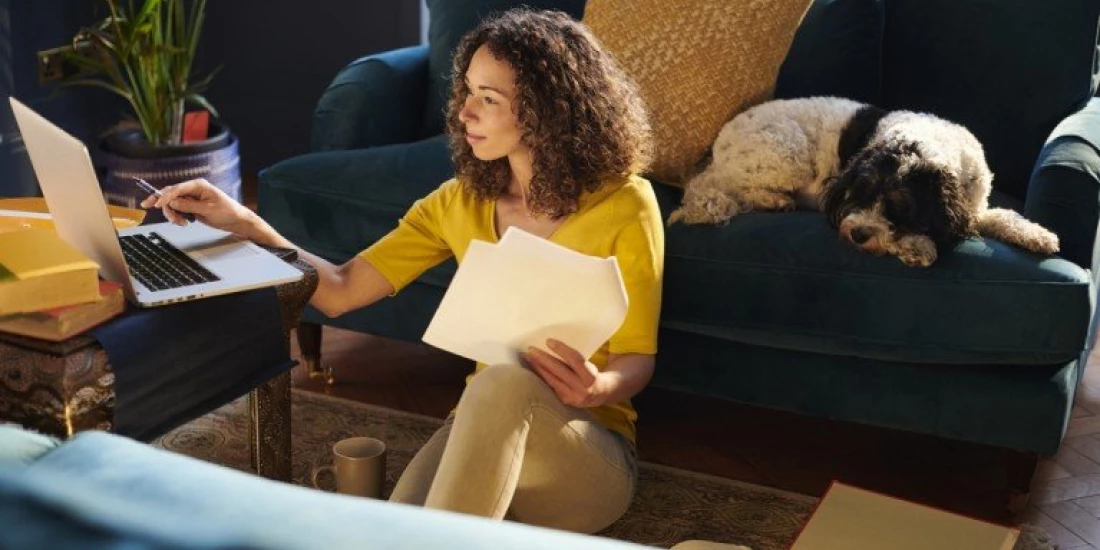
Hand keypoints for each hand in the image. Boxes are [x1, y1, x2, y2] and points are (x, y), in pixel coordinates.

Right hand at [140, 178, 256, 236]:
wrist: (236, 220)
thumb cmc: (227, 212)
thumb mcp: (208, 209)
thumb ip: (189, 206)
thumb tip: (172, 202)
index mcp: (198, 185)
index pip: (177, 188)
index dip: (164, 196)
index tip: (156, 204)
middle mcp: (193, 189)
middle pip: (170, 195)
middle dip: (166, 207)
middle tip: (170, 219)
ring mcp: (191, 198)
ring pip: (171, 204)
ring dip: (172, 214)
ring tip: (181, 223)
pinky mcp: (190, 206)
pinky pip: (177, 210)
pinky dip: (176, 217)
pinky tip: (184, 222)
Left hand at [522, 339, 608, 407]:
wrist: (602, 393)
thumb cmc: (592, 373)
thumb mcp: (589, 365)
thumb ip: (575, 359)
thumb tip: (551, 344)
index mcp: (591, 376)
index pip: (575, 360)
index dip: (562, 349)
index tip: (548, 341)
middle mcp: (583, 389)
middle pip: (560, 371)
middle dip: (543, 359)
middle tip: (530, 349)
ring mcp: (573, 397)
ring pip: (552, 380)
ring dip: (538, 368)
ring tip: (528, 358)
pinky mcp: (565, 401)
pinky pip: (550, 386)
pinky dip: (541, 377)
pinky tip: (533, 369)